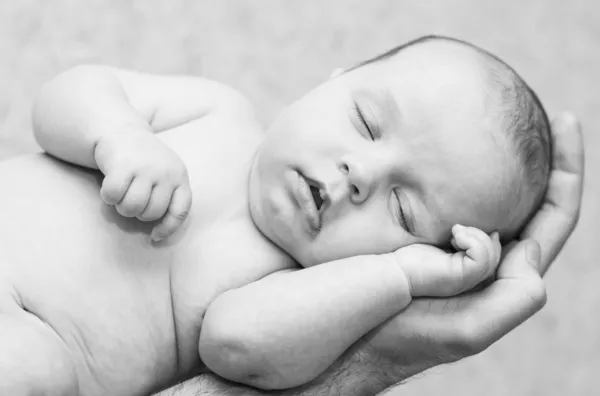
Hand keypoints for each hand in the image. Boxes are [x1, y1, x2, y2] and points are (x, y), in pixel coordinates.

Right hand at [94, 131, 192, 240]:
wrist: (122, 131)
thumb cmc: (144, 161)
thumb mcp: (166, 174)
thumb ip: (167, 197)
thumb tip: (159, 235)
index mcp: (180, 176)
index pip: (180, 211)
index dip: (168, 228)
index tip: (155, 236)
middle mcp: (166, 172)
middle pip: (151, 214)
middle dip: (138, 214)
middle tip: (132, 199)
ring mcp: (146, 168)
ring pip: (131, 208)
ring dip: (121, 206)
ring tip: (122, 193)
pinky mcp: (123, 165)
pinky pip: (113, 196)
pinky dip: (107, 196)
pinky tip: (109, 185)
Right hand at [362, 113, 583, 391]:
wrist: (342, 336)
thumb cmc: (399, 337)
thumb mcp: (467, 329)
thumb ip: (511, 299)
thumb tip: (520, 251)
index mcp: (501, 272)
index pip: (551, 216)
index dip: (565, 171)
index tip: (564, 121)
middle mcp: (481, 254)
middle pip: (522, 197)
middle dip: (532, 155)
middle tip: (530, 110)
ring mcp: (448, 242)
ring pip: (478, 192)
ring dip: (485, 159)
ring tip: (485, 120)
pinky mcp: (416, 233)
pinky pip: (438, 193)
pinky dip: (443, 170)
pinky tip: (429, 148)